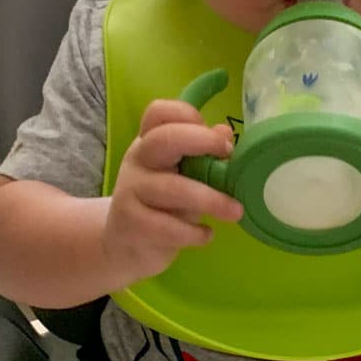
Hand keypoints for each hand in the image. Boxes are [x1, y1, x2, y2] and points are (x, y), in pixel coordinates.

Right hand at [105, 99, 243, 284]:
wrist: (125, 247)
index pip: (159, 113)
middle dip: (201, 142)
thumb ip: (202, 156)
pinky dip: (194, 233)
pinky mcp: (132, 224)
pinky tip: (206, 235)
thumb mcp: (183, 178)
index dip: (188, 116)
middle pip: (163, 138)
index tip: (218, 140)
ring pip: (172, 188)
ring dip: (211, 200)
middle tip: (228, 156)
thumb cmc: (162, 207)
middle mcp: (138, 161)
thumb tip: (225, 133)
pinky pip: (169, 226)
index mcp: (150, 143)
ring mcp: (131, 191)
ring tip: (235, 211)